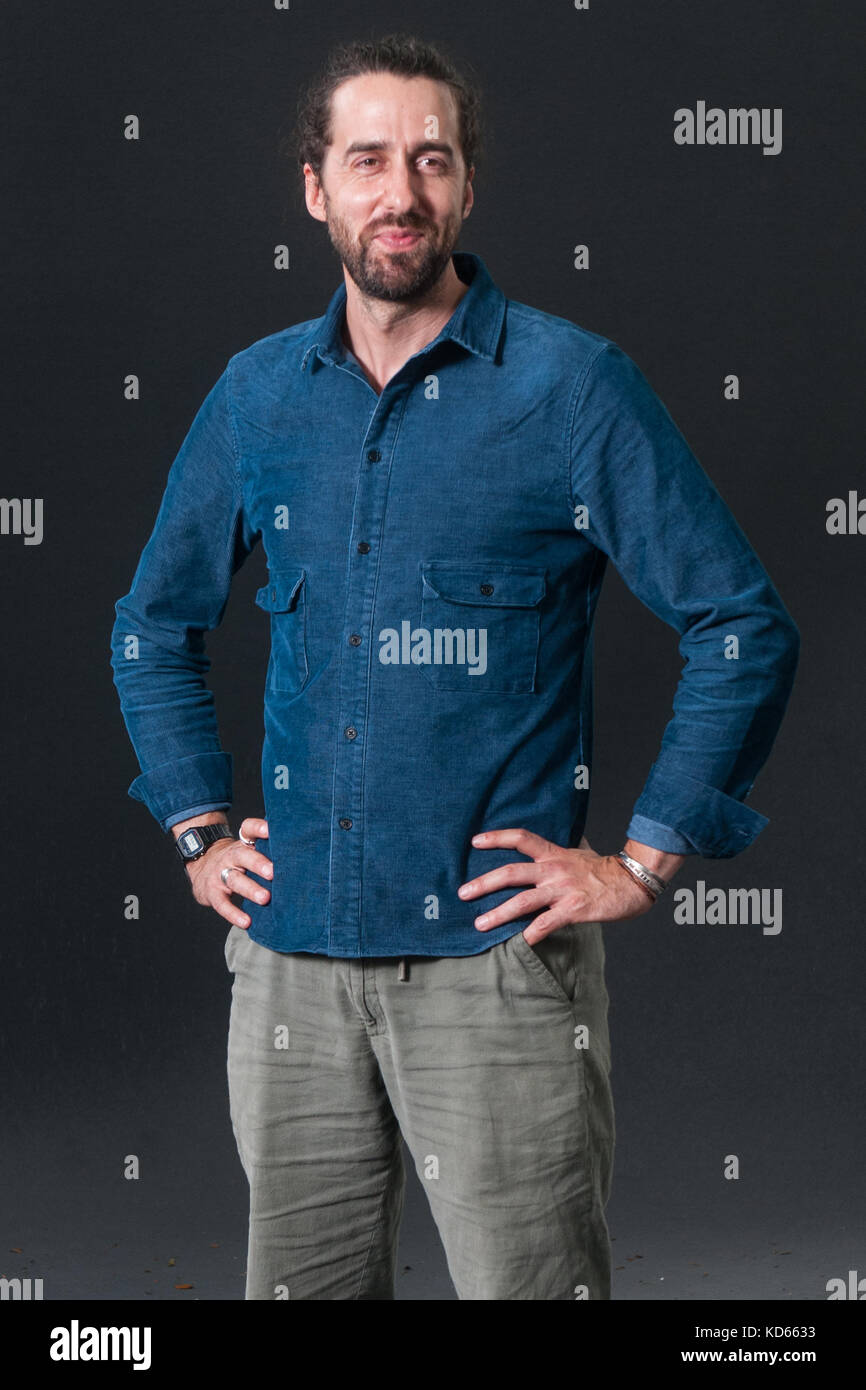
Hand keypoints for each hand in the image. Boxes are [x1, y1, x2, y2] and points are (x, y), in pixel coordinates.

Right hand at [185, 817, 271, 928]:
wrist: (201, 868)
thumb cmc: (237, 861)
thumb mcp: (247, 849)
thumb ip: (268, 850)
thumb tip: (304, 854)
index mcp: (242, 844)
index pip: (248, 829)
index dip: (258, 828)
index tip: (270, 830)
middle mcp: (231, 856)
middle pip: (243, 855)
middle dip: (258, 863)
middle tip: (273, 872)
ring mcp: (220, 874)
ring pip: (235, 880)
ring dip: (250, 889)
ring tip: (265, 898)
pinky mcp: (212, 893)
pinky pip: (222, 904)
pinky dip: (234, 914)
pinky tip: (247, 922)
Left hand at [457, 827, 654, 943]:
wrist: (632, 882)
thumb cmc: (605, 869)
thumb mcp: (578, 852)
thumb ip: (558, 851)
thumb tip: (545, 847)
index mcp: (553, 854)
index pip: (520, 839)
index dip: (497, 838)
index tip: (475, 841)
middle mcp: (553, 870)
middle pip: (511, 873)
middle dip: (484, 883)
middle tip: (462, 893)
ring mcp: (561, 891)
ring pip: (522, 902)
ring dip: (498, 914)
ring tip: (479, 924)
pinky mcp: (572, 910)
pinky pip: (546, 924)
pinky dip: (531, 934)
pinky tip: (520, 943)